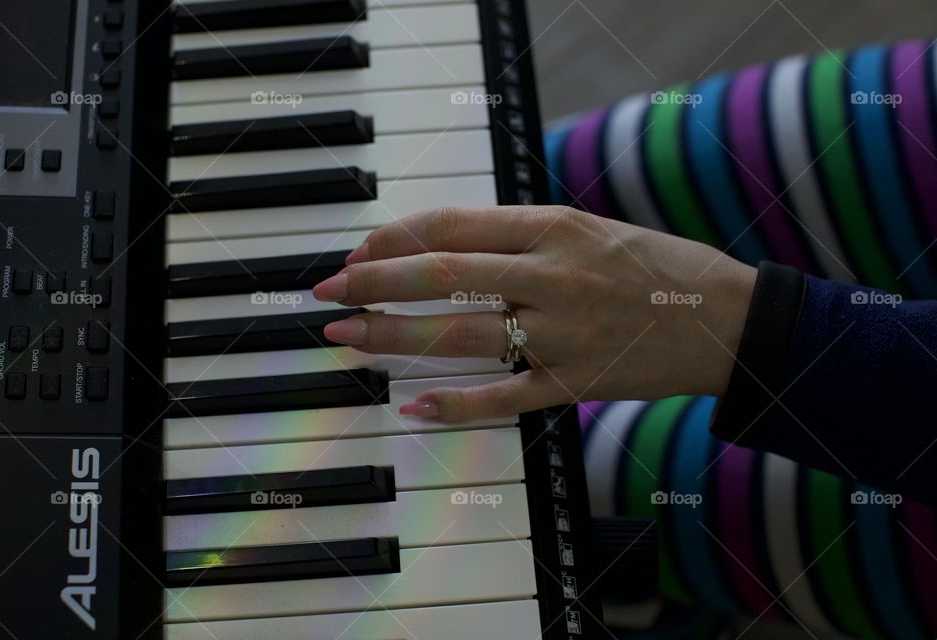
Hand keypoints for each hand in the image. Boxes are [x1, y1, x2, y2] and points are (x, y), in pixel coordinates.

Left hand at [312, 206, 756, 421]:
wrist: (728, 320)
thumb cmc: (658, 267)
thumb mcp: (590, 227)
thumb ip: (522, 235)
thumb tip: (447, 246)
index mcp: (555, 227)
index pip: (453, 226)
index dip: (395, 238)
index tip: (357, 252)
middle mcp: (553, 275)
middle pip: (442, 276)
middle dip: (374, 283)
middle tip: (328, 293)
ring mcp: (562, 333)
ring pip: (460, 334)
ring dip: (394, 337)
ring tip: (347, 339)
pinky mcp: (574, 383)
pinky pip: (504, 397)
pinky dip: (455, 403)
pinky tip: (412, 406)